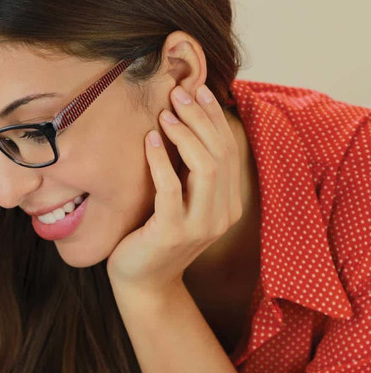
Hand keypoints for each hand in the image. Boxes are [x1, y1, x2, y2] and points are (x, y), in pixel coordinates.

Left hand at [107, 84, 242, 295]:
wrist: (142, 281)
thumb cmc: (155, 235)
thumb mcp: (180, 201)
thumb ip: (189, 173)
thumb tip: (185, 122)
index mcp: (228, 204)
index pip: (229, 152)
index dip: (215, 118)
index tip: (198, 91)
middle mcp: (222, 215)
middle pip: (221, 155)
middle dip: (201, 119)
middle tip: (178, 93)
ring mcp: (200, 226)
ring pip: (206, 169)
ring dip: (186, 136)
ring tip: (165, 114)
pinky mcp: (173, 233)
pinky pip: (171, 189)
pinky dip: (161, 161)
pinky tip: (151, 140)